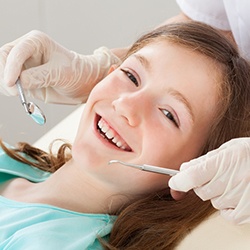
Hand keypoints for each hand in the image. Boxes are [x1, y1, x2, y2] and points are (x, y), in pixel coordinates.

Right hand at [0, 30, 120, 103]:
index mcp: (36, 42)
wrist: (83, 85)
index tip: (12, 83)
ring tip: (19, 95)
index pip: (17, 51)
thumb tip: (20, 82)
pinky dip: (11, 91)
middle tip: (14, 92)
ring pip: (5, 72)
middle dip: (5, 75)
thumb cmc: (77, 73)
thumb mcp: (61, 73)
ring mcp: (24, 66)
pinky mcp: (24, 79)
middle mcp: (27, 51)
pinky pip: (11, 85)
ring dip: (7, 85)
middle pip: (4, 59)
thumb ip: (40, 76)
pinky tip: (21, 96)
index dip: (11, 67)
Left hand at [169, 138, 249, 223]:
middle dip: (202, 183)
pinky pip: (226, 215)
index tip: (174, 181)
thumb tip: (184, 169)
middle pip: (200, 191)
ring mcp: (239, 198)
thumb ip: (205, 160)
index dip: (178, 181)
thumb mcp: (229, 149)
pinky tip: (238, 195)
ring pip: (213, 201)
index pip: (190, 177)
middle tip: (217, 175)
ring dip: (217, 193)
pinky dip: (228, 207)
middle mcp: (230, 182)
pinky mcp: (248, 212)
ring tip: (234, 181)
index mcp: (222, 163)